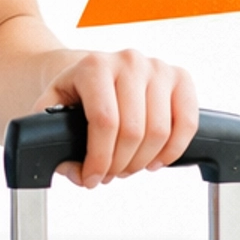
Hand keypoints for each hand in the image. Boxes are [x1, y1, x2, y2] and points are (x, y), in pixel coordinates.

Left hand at [37, 49, 198, 187]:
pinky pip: (187, 123)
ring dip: (143, 161)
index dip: (99, 158)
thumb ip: (52, 138)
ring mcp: (158, 68)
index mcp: (95, 66)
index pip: (104, 122)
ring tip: (128, 166)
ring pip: (160, 131)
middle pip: (133, 131)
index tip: (92, 177)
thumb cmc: (78, 89)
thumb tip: (77, 172)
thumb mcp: (53, 106)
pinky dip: (173, 150)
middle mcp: (129, 62)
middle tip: (109, 174)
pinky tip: (155, 160)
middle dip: (120, 164)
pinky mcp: (180, 78)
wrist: (96, 68)